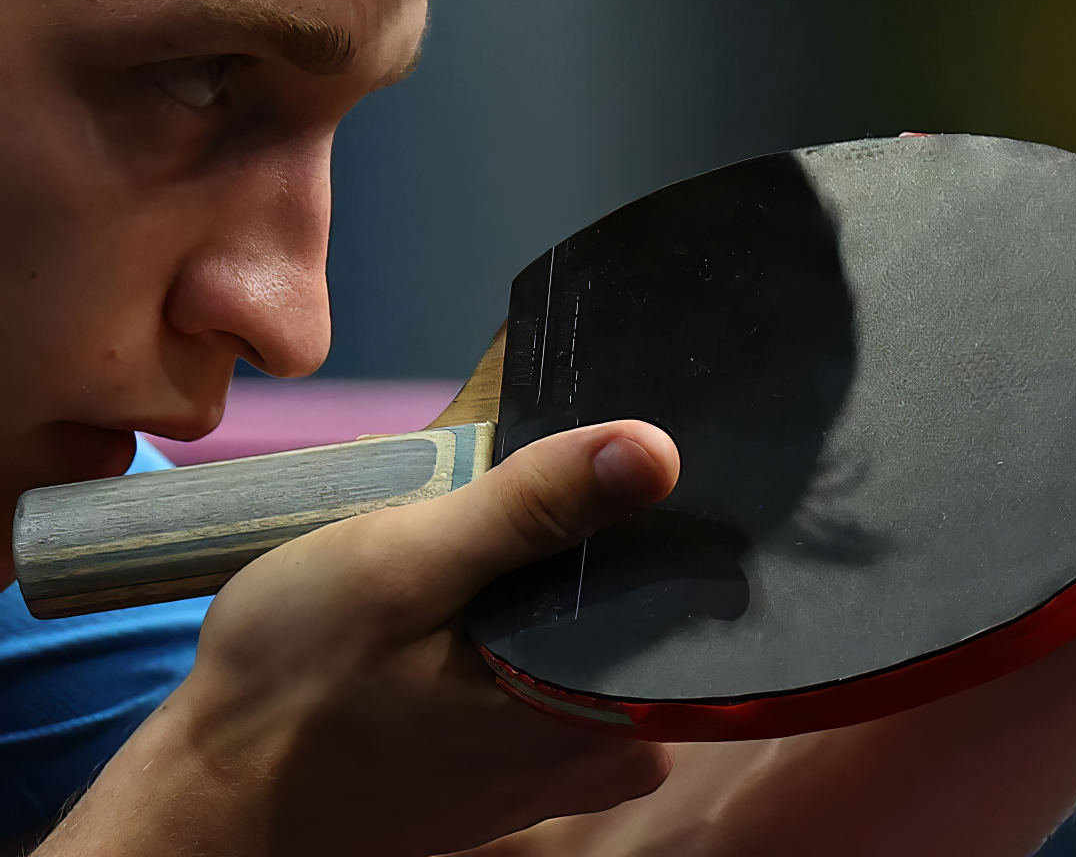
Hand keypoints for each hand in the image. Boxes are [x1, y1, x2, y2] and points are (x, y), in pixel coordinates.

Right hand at [39, 420, 682, 856]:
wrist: (212, 793)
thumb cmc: (290, 690)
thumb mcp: (401, 568)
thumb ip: (530, 508)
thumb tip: (655, 450)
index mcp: (603, 713)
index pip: (694, 590)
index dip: (658, 511)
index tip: (602, 461)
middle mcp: (609, 750)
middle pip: (654, 609)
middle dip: (597, 543)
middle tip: (508, 505)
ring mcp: (570, 766)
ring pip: (610, 638)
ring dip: (557, 583)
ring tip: (483, 546)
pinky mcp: (527, 766)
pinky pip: (568, 673)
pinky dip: (530, 626)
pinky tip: (473, 598)